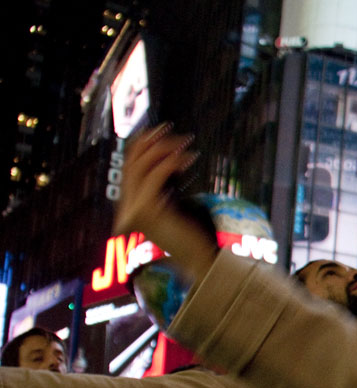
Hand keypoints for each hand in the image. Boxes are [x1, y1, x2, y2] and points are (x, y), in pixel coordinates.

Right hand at [115, 125, 216, 280]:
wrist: (199, 260)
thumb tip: (168, 156)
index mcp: (130, 205)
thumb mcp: (172, 204)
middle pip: (132, 162)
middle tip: (170, 128)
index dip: (142, 145)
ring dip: (165, 148)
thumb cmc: (191, 235)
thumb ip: (164, 185)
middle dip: (151, 141)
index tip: (160, 131)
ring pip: (143, 165)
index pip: (129, 166)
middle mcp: (126, 207)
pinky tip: (190, 156)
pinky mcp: (147, 210)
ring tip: (186, 142)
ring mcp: (134, 209)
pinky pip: (157, 175)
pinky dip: (174, 161)